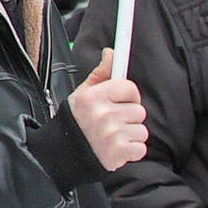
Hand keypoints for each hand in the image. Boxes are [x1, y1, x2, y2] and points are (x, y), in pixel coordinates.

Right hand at [68, 49, 148, 170]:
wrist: (65, 154)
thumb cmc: (76, 121)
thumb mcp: (83, 94)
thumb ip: (100, 74)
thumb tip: (111, 53)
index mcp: (93, 97)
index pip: (129, 88)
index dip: (128, 95)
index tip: (121, 101)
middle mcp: (103, 114)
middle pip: (139, 110)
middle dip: (129, 117)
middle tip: (113, 122)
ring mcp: (112, 133)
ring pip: (142, 130)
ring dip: (131, 134)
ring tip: (113, 136)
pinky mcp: (120, 151)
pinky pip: (141, 147)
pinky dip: (131, 150)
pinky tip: (116, 148)